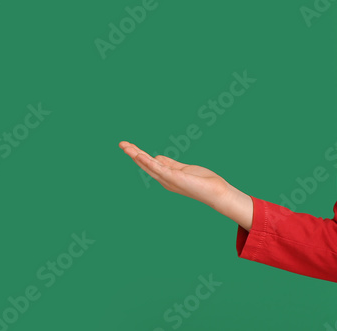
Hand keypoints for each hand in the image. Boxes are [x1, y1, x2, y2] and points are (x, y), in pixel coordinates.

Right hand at [118, 140, 241, 215]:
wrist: (215, 192)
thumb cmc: (202, 182)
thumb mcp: (183, 169)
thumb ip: (170, 164)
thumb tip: (156, 157)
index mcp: (166, 177)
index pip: (149, 163)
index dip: (139, 154)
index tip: (129, 146)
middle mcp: (164, 180)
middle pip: (145, 164)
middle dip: (133, 154)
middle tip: (121, 143)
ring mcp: (168, 179)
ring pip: (148, 165)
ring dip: (136, 155)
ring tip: (125, 146)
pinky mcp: (173, 178)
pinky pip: (157, 168)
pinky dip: (147, 161)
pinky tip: (139, 155)